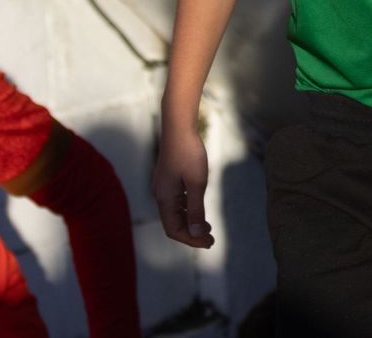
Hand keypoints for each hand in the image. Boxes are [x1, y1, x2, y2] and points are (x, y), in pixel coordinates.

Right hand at [152, 124, 212, 247]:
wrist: (179, 129)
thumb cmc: (189, 154)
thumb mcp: (197, 183)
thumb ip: (195, 209)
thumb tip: (195, 233)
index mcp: (165, 200)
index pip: (174, 230)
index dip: (191, 239)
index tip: (209, 243)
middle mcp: (160, 196)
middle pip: (173, 224)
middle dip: (191, 234)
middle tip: (211, 239)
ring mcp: (163, 188)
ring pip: (175, 214)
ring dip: (190, 223)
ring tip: (207, 228)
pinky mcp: (168, 180)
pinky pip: (176, 203)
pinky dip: (187, 211)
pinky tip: (198, 210)